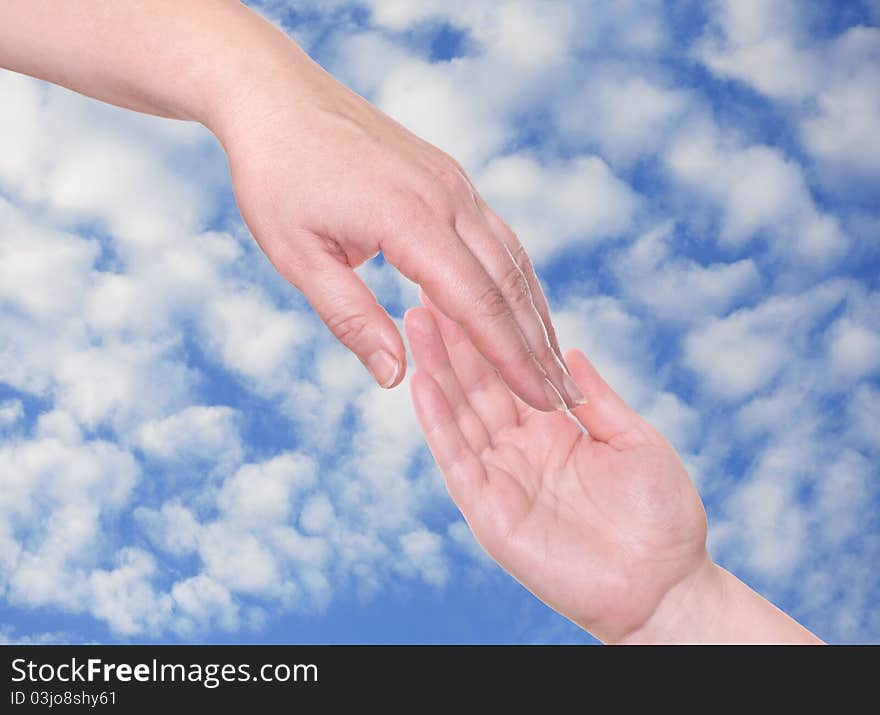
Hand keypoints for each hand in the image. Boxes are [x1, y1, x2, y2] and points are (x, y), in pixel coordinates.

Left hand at [216, 53, 578, 409]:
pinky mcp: (448, 178)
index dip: (512, 357)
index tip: (542, 399)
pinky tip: (521, 306)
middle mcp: (446, 197)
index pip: (477, 302)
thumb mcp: (298, 256)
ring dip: (535, 313)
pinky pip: (496, 234)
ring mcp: (453, 183)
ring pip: (512, 257)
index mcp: (409, 219)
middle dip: (539, 345)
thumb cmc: (278, 175)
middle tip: (564, 396)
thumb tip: (395, 378)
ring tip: (553, 360)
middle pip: (509, 283)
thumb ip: (351, 319)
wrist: (277, 95)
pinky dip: (515, 278)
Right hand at [404, 302, 708, 641]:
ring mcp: (501, 477)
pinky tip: (422, 383)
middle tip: (427, 289)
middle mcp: (520, 449)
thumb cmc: (660, 517)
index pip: (512, 372)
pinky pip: (457, 460)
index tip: (469, 287)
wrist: (665, 586)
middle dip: (454, 339)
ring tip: (416, 322)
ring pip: (459, 414)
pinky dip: (438, 422)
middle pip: (478, 386)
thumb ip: (597, 398)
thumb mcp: (635, 440)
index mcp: (554, 429)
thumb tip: (570, 349)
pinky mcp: (489, 509)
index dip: (490, 334)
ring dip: (436, 368)